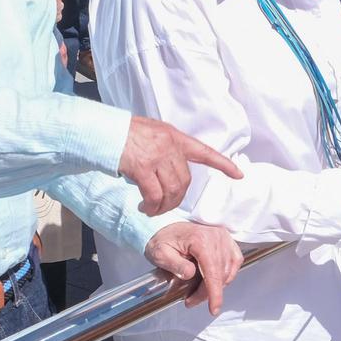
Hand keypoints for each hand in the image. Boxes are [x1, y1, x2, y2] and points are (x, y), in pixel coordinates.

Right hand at [118, 116, 245, 214]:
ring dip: (164, 206)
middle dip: (177, 198)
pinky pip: (154, 194)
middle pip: (184, 180)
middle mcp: (169, 146)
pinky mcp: (141, 168)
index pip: (204, 152)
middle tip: (164, 206)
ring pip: (172, 190)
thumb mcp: (151, 132)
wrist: (101, 130)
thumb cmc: (122, 133)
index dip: (223, 164)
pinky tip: (145, 208)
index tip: (239, 174)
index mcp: (174, 137)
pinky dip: (151, 205)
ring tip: (152, 210)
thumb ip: (165, 147)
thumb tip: (169, 166)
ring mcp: (156, 156)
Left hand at [144, 221, 242, 313]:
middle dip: (208, 292)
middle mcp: (216, 237)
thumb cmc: (162, 239)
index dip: (214, 293)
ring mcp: (224, 237)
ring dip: (217, 285)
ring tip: (199, 292)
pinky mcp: (227, 240)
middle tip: (191, 301)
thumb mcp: (160, 253)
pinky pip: (235, 261)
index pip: (213, 272)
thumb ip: (175, 265)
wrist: (165, 225)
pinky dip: (227, 274)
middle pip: (220, 274)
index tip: (214, 309)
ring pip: (228, 270)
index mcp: (200, 240)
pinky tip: (215, 280)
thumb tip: (190, 275)